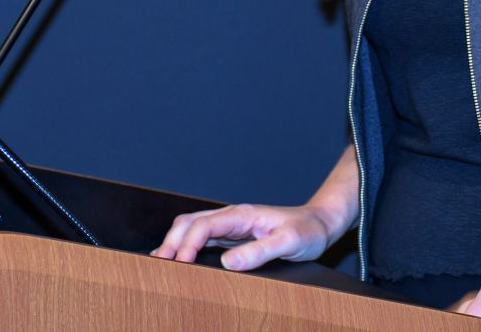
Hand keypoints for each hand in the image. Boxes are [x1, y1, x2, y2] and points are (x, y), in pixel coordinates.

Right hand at [151, 203, 336, 270]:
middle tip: (159, 265)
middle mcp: (232, 217)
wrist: (320, 223)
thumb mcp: (288, 242)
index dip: (187, 244)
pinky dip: (186, 248)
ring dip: (175, 243)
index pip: (204, 225)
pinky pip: (203, 239)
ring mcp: (231, 227)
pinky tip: (181, 262)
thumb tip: (229, 263)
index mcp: (241, 214)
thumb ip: (259, 251)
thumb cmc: (307, 230)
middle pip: (190, 223)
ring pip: (193, 229)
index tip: (180, 264)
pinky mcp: (234, 238)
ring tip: (161, 264)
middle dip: (172, 241)